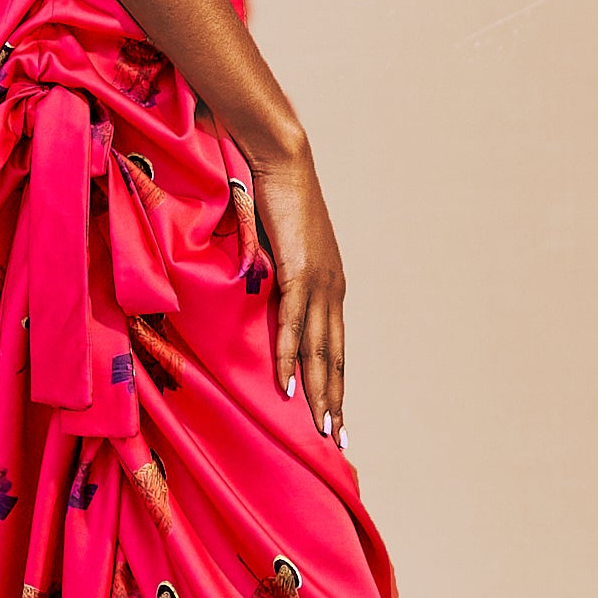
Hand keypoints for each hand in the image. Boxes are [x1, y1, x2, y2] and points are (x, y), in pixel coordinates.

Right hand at [249, 139, 345, 446]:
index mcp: (330, 283)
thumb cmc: (274, 197)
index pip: (334, 343)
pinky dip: (290, 359)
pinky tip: (287, 388)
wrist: (281, 160)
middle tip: (337, 437)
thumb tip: (261, 297)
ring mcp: (319, 282)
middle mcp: (332, 288)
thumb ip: (277, 276)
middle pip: (333, 355)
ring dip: (319, 391)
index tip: (336, 413)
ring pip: (319, 349)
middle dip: (335, 398)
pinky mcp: (300, 272)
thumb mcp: (279, 247)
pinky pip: (292, 325)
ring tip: (321, 426)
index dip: (334, 380)